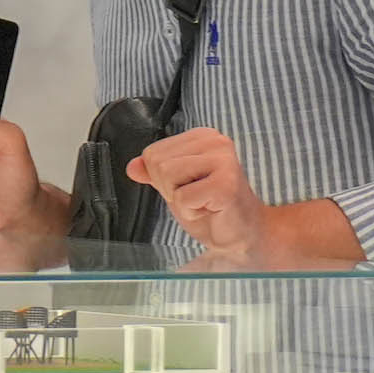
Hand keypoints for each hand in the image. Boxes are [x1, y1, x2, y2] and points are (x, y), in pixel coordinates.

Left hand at [125, 125, 261, 263]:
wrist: (241, 235)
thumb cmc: (211, 210)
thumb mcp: (175, 187)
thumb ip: (153, 173)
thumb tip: (132, 167)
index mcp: (203, 136)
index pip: (152, 152)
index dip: (163, 178)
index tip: (190, 187)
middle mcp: (216, 141)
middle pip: (157, 162)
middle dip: (170, 188)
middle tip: (197, 198)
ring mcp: (224, 160)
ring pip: (167, 175)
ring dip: (180, 199)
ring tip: (203, 202)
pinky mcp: (226, 184)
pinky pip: (183, 198)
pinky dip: (191, 212)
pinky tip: (211, 210)